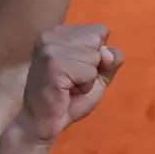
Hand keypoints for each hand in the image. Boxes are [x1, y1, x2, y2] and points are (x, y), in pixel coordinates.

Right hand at [17, 24, 124, 142]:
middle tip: (72, 80)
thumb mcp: (97, 75)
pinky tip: (66, 91)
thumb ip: (110, 60)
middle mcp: (51, 34)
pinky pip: (89, 72)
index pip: (100, 30)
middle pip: (98, 40)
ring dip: (88, 78)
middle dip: (93, 65)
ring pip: (95, 56)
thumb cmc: (69, 99)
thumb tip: (108, 52)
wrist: (43, 123)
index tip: (77, 70)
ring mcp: (50, 48)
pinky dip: (84, 86)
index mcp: (59, 32)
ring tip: (68, 86)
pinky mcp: (53, 64)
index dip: (98, 54)